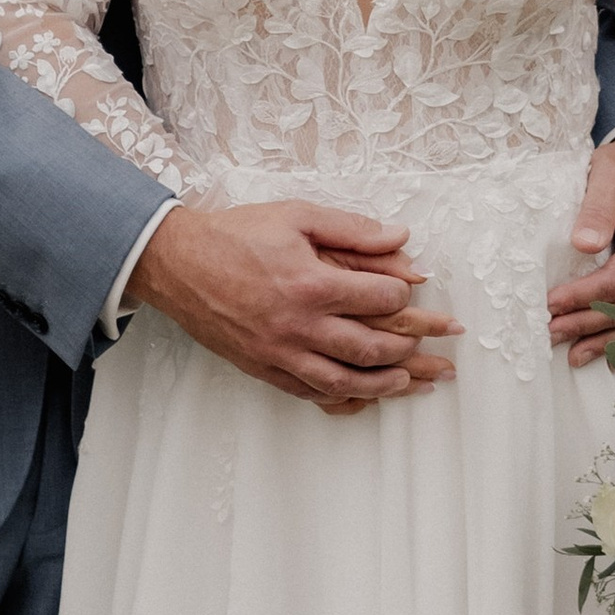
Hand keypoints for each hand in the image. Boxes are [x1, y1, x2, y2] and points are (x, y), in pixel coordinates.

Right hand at [128, 202, 459, 408]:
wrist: (178, 263)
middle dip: (410, 349)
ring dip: (385, 386)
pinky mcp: (263, 368)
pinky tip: (361, 397)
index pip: (378, 300)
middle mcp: (299, 325)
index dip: (403, 296)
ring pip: (344, 381)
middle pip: (370, 349)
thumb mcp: (297, 215)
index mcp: (311, 284)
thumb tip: (401, 236)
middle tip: (436, 348)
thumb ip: (352, 228)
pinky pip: (310, 394)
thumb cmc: (237, 234)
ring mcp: (280, 353)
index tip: (413, 291)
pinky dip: (342, 399)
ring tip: (412, 384)